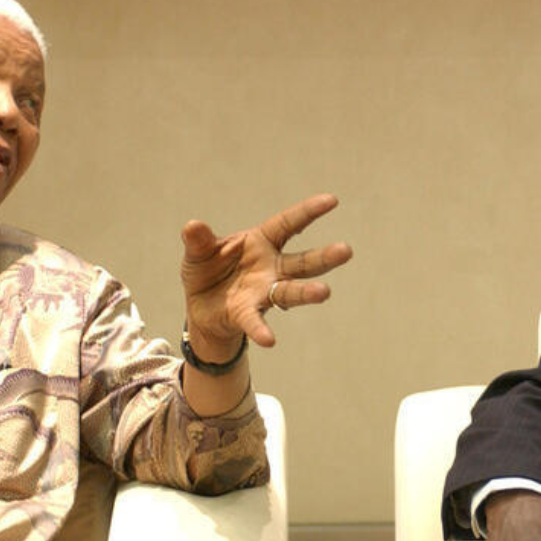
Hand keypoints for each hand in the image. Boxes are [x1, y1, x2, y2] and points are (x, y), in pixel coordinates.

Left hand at [179, 193, 351, 360]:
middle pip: (303, 261)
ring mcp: (264, 291)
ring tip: (324, 292)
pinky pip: (256, 321)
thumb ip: (198, 240)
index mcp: (262, 242)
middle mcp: (272, 267)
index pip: (289, 224)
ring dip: (307, 292)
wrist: (201, 306)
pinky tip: (269, 340)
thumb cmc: (207, 270)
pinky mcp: (248, 313)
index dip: (309, 212)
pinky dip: (261, 329)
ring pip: (291, 291)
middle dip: (325, 257)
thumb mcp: (198, 251)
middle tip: (346, 251)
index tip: (332, 200)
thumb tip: (193, 226)